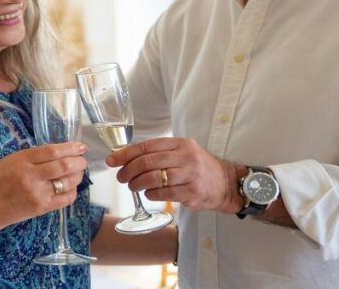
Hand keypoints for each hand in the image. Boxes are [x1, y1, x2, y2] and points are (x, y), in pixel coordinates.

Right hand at [0, 142, 87, 233]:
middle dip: (79, 162)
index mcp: (21, 160)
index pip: (53, 151)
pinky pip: (65, 199)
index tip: (81, 146)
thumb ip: (31, 157)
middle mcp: (30, 176)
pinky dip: (72, 192)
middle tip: (83, 160)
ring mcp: (37, 194)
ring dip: (78, 176)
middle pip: (64, 165)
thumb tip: (57, 153)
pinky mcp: (40, 209)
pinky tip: (71, 188)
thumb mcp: (8, 161)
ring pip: (67, 182)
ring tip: (78, 173)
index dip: (71, 147)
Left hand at [106, 137, 243, 212]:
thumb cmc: (197, 167)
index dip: (126, 153)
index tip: (112, 160)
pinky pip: (163, 193)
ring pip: (153, 178)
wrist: (225, 183)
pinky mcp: (191, 192)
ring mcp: (189, 175)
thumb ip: (159, 152)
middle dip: (128, 170)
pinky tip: (148, 194)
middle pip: (148, 162)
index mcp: (180, 143)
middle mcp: (186, 157)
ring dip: (137, 184)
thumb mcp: (182, 152)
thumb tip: (126, 156)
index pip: (147, 146)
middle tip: (121, 177)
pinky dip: (150, 194)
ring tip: (132, 186)